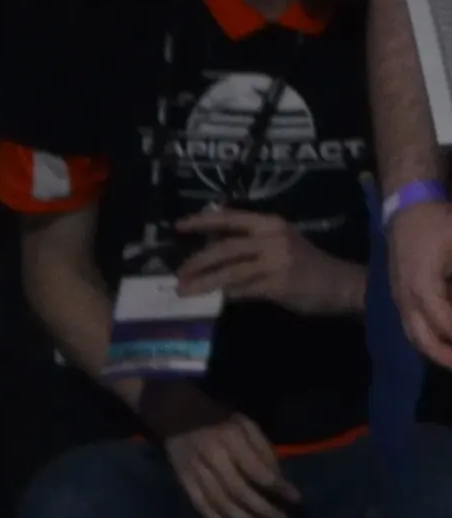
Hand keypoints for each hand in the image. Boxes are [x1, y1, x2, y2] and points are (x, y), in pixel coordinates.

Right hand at [163, 412, 298, 517]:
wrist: (174, 415)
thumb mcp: (246, 424)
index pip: (257, 470)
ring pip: (220, 504)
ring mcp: (195, 473)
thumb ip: (262, 449)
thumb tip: (278, 478)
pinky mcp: (184, 484)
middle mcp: (212, 459)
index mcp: (230, 440)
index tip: (296, 499)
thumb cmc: (217, 418)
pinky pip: (202, 508)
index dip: (278, 487)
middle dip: (263, 510)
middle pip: (238, 492)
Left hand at [174, 206, 368, 317]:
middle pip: (225, 248)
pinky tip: (216, 299)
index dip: (203, 220)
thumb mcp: (278, 244)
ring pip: (229, 272)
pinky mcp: (278, 284)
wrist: (340, 284)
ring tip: (184, 291)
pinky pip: (242, 291)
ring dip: (204, 282)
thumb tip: (209, 247)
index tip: (178, 225)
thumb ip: (248, 243)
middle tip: (178, 275)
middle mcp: (272, 238)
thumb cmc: (304, 264)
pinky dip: (227, 295)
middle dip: (197, 262)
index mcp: (270, 224)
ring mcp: (276, 261)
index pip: (231, 218)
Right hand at [391, 197, 451, 368]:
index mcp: (423, 288)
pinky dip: (428, 339)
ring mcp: (401, 300)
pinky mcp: (402, 297)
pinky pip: (412, 327)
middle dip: (446, 356)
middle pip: (424, 340)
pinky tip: (444, 341)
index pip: (445, 323)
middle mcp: (407, 300)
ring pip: (415, 337)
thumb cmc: (437, 223)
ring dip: (436, 351)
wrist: (407, 212)